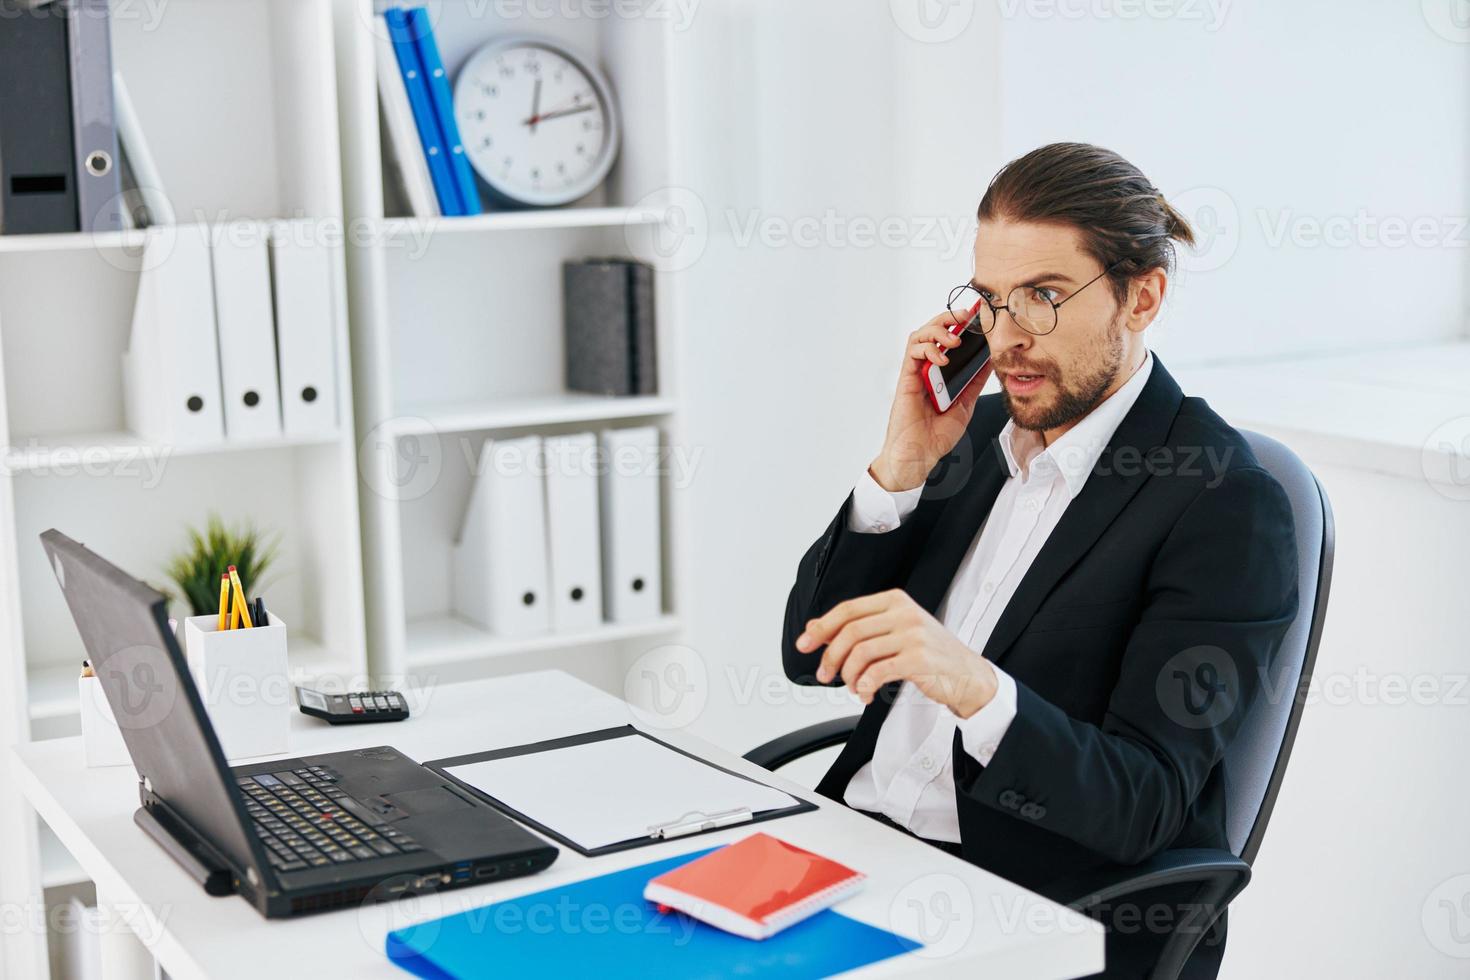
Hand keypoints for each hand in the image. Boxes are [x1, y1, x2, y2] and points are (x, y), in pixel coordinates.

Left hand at [794, 589, 996, 717]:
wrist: (968, 675)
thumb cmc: (929, 654)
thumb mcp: (895, 632)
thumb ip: (860, 628)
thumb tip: (814, 627)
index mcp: (895, 600)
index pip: (848, 609)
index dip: (821, 627)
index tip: (803, 645)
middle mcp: (904, 613)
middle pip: (850, 631)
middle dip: (830, 656)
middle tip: (823, 675)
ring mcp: (913, 634)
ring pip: (861, 652)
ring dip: (848, 675)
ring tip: (852, 688)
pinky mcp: (919, 658)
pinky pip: (878, 671)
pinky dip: (864, 685)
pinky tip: (865, 693)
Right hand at [870, 310, 992, 491]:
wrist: (920, 455)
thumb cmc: (937, 436)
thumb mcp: (965, 404)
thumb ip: (974, 382)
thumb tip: (991, 361)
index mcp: (941, 373)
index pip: (949, 339)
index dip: (962, 323)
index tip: (979, 313)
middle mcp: (927, 368)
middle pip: (933, 330)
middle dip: (950, 317)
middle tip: (968, 314)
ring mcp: (915, 372)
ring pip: (921, 335)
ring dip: (938, 330)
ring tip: (955, 338)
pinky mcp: (906, 379)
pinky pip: (912, 352)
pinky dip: (928, 349)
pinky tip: (942, 358)